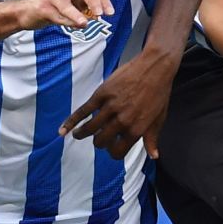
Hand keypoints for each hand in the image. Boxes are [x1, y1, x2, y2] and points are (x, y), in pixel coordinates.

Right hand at [20, 0, 114, 30]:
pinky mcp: (42, 8)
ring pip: (66, 5)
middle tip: (100, 14)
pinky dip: (65, 22)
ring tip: (85, 23)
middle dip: (93, 0)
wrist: (27, 12)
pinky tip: (73, 26)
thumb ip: (83, 10)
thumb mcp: (71, 7)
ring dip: (76, 15)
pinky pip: (56, 16)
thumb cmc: (52, 8)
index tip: (110, 12)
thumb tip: (96, 17)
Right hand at [61, 46, 178, 158]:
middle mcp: (122, 121)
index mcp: (136, 130)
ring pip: (90, 128)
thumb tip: (153, 156)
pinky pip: (83, 111)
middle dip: (99, 142)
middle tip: (98, 138)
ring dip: (81, 134)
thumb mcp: (159, 119)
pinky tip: (63, 130)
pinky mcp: (101, 94)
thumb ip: (152, 138)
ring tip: (78, 135)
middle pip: (101, 141)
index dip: (113, 151)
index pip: (117, 152)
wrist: (155, 67)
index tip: (111, 147)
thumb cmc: (159, 93)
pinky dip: (71, 122)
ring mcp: (110, 107)